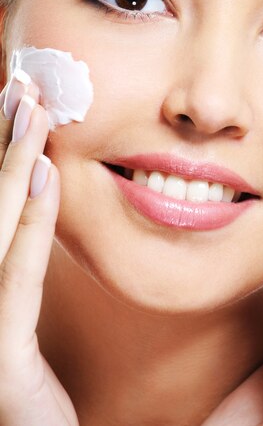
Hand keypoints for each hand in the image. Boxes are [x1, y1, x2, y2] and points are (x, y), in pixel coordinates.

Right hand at [0, 73, 78, 425]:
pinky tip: (44, 174)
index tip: (15, 104)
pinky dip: (30, 220)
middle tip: (22, 84)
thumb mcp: (17, 313)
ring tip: (31, 109)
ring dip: (12, 161)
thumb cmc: (27, 385)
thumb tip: (36, 188)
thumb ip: (18, 259)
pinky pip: (17, 273)